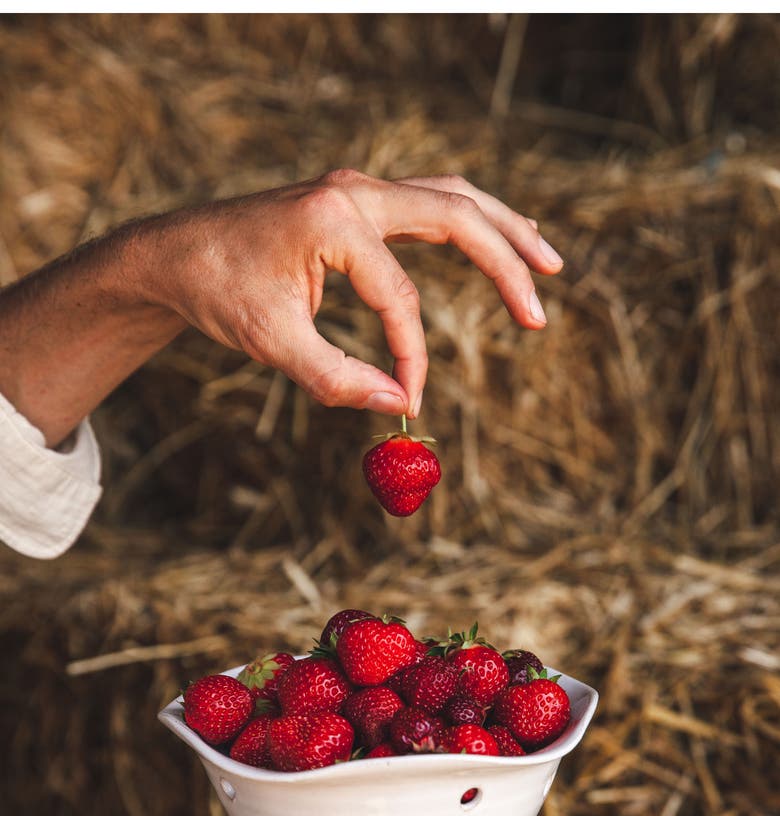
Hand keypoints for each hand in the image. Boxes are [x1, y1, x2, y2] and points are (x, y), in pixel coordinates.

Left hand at [0, 171, 562, 444]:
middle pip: (456, 216)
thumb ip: (337, 379)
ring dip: (501, 229)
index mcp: (333, 221)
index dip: (412, 356)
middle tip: (538, 312)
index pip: (400, 297)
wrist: (177, 253)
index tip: (410, 400)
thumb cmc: (220, 293)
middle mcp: (354, 193)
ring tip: (546, 263)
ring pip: (451, 198)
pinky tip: (497, 239)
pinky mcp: (356, 200)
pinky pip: (429, 201)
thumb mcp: (272, 345)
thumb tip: (400, 409)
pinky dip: (469, 221)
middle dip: (504, 264)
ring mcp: (358, 190)